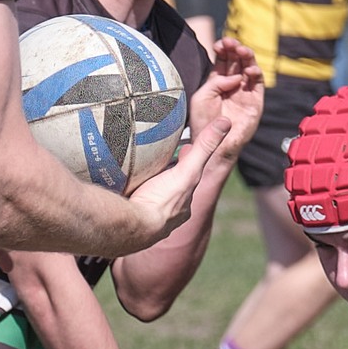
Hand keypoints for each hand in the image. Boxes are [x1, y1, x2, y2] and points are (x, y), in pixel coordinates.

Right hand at [126, 115, 231, 245]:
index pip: (187, 180)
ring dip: (146, 184)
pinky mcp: (127, 218)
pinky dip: (129, 193)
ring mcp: (146, 220)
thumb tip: (226, 122)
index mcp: (183, 206)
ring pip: (149, 198)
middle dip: (166, 175)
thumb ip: (205, 147)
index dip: (186, 164)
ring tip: (138, 168)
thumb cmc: (163, 200)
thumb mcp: (188, 170)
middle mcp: (167, 216)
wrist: (131, 226)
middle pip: (168, 190)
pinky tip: (121, 184)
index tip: (183, 147)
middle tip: (159, 158)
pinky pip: (130, 202)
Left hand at [188, 38, 263, 162]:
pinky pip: (258, 84)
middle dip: (235, 48)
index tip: (220, 44)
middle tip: (231, 43)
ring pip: (250, 67)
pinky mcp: (255, 102)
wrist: (213, 144)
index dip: (224, 49)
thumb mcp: (202, 97)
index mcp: (218, 80)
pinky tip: (250, 69)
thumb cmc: (203, 122)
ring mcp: (245, 92)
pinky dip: (256, 73)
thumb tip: (235, 77)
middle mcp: (233, 84)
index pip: (224, 59)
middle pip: (238, 60)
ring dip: (247, 57)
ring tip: (242, 51)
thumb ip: (215, 83)